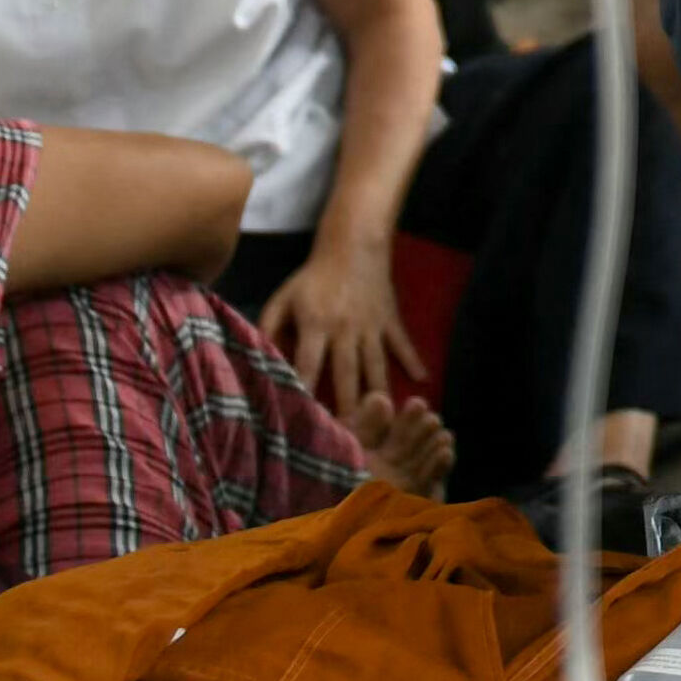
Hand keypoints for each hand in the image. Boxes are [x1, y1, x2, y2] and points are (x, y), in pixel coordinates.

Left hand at [259, 235, 418, 414]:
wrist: (352, 245)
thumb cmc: (313, 276)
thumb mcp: (284, 298)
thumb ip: (268, 327)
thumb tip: (257, 358)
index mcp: (316, 324)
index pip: (309, 365)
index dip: (307, 391)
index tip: (305, 419)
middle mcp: (346, 329)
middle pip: (347, 374)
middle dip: (348, 405)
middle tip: (349, 435)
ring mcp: (371, 326)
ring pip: (376, 366)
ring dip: (379, 393)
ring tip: (383, 420)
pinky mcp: (390, 320)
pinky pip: (402, 344)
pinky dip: (413, 361)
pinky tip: (422, 381)